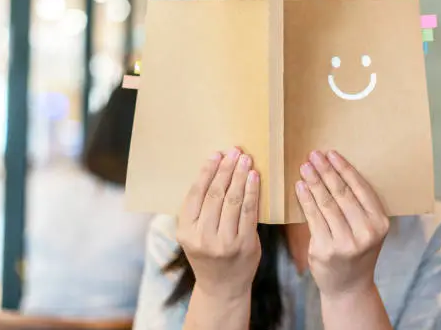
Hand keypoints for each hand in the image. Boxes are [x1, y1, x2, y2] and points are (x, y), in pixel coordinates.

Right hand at [176, 148, 260, 299]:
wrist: (222, 288)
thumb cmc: (208, 255)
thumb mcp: (193, 235)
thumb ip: (199, 210)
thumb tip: (213, 172)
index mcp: (185, 232)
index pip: (196, 194)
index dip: (207, 172)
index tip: (216, 154)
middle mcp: (203, 237)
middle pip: (216, 194)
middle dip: (226, 169)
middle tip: (235, 152)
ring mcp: (225, 242)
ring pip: (234, 200)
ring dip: (240, 176)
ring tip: (245, 159)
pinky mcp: (246, 245)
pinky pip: (250, 212)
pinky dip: (253, 192)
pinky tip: (254, 178)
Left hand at [296, 150, 389, 297]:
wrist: (348, 287)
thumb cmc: (356, 251)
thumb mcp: (368, 230)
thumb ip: (358, 206)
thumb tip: (335, 170)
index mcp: (380, 223)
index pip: (361, 189)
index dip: (344, 169)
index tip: (331, 153)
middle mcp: (366, 232)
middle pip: (342, 194)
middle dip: (326, 171)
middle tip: (314, 155)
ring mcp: (346, 242)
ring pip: (326, 204)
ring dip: (314, 182)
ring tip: (305, 166)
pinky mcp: (325, 249)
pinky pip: (313, 217)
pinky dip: (305, 199)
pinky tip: (300, 186)